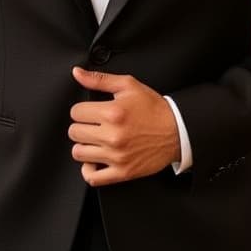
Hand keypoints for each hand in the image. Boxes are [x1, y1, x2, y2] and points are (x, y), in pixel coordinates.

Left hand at [68, 67, 180, 186]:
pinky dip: (89, 170)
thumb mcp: (128, 85)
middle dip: (82, 126)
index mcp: (112, 113)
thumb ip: (99, 79)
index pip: (75, 112)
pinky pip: (92, 177)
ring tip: (95, 140)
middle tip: (94, 125)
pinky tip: (96, 160)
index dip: (82, 110)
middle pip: (74, 132)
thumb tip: (77, 73)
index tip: (91, 111)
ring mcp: (117, 156)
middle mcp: (113, 136)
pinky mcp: (122, 172)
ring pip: (78, 153)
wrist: (177, 130)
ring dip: (84, 146)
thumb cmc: (154, 109)